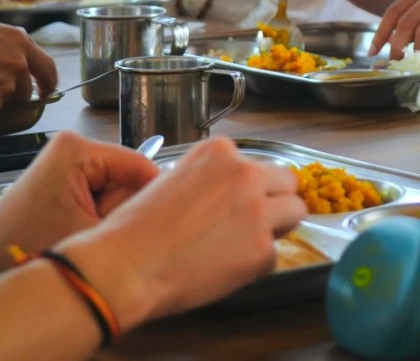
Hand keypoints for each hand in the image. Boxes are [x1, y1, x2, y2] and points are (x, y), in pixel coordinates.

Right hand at [0, 19, 58, 119]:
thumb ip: (7, 44)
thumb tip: (17, 53)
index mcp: (21, 43)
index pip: (48, 68)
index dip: (48, 83)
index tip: (46, 90)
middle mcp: (19, 65)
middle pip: (25, 91)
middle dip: (11, 94)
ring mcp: (6, 87)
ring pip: (3, 102)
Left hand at [0, 131, 159, 266]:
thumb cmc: (24, 248)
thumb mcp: (91, 234)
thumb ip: (134, 219)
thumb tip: (173, 212)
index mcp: (80, 149)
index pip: (140, 166)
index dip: (154, 198)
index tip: (160, 227)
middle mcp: (74, 145)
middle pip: (127, 177)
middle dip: (122, 210)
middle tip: (98, 236)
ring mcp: (67, 160)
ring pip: (115, 189)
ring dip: (108, 216)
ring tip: (83, 237)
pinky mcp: (62, 176)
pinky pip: (98, 194)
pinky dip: (95, 216)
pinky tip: (79, 233)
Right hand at [56, 138, 305, 325]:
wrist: (125, 267)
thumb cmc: (135, 228)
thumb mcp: (172, 181)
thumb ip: (209, 179)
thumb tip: (228, 192)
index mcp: (220, 152)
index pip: (257, 165)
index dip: (249, 187)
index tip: (234, 204)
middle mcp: (245, 173)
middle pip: (287, 183)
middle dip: (275, 201)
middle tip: (251, 224)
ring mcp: (258, 211)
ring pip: (294, 213)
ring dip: (276, 228)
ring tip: (243, 245)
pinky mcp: (263, 249)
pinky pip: (274, 253)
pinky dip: (256, 263)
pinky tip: (226, 268)